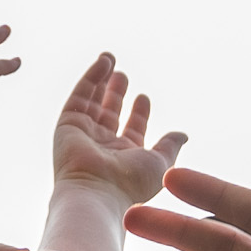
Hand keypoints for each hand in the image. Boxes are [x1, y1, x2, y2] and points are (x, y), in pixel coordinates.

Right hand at [47, 52, 186, 204]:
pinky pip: (79, 96)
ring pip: (92, 101)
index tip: (143, 97)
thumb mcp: (160, 163)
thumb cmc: (130, 184)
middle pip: (109, 112)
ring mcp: (84, 134)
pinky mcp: (68, 124)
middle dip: (116, 93)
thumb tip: (182, 134)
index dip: (138, 113)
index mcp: (125, 156)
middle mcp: (103, 145)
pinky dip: (90, 78)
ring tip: (109, 58)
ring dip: (101, 79)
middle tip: (122, 74)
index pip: (132, 129)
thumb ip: (170, 146)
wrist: (97, 192)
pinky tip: (103, 63)